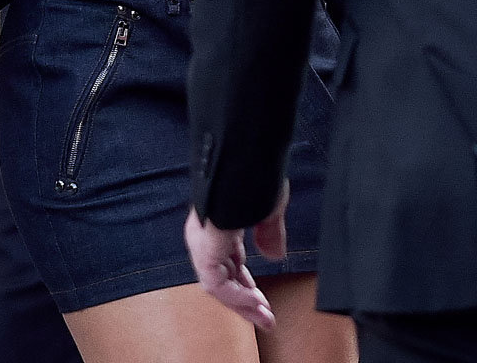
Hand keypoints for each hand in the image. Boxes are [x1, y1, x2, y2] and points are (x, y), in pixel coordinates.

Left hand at [183, 181, 289, 329]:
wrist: (243, 158)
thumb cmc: (254, 174)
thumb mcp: (268, 209)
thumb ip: (270, 233)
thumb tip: (274, 256)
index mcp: (220, 222)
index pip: (231, 263)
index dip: (248, 285)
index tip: (264, 302)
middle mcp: (207, 234)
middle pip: (225, 277)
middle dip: (247, 300)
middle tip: (266, 317)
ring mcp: (203, 241)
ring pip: (219, 285)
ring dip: (242, 304)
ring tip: (264, 317)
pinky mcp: (204, 248)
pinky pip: (217, 284)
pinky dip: (237, 297)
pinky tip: (255, 303)